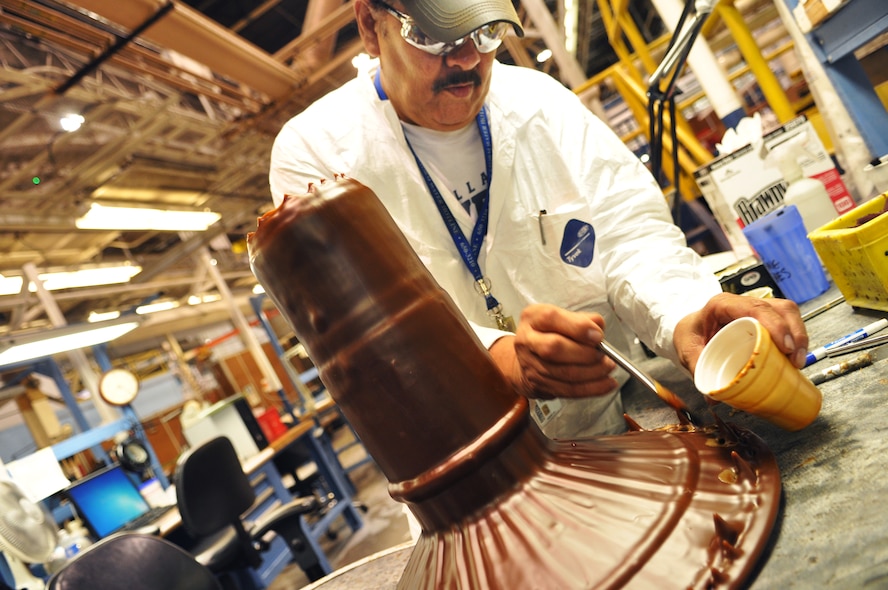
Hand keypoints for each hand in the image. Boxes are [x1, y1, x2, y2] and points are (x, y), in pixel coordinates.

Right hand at [488, 304, 617, 398]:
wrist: (527, 358)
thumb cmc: (548, 334)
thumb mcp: (562, 317)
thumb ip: (581, 319)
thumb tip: (598, 325)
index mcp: (532, 318)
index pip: (551, 318)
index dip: (578, 327)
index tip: (598, 335)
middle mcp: (527, 340)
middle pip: (554, 348)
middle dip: (585, 353)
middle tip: (603, 354)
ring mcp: (531, 364)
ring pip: (564, 373)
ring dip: (592, 372)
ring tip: (608, 367)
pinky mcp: (539, 384)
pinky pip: (568, 390)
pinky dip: (592, 388)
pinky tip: (606, 384)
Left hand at [674, 292, 808, 372]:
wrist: (689, 328)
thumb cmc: (690, 332)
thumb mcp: (687, 349)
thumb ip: (697, 367)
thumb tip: (712, 394)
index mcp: (722, 304)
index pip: (754, 307)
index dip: (775, 325)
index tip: (785, 346)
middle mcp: (743, 303)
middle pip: (779, 309)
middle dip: (794, 333)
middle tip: (795, 360)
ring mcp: (757, 309)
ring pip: (788, 314)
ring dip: (799, 337)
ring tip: (798, 361)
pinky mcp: (766, 319)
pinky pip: (787, 323)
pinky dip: (795, 340)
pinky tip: (795, 358)